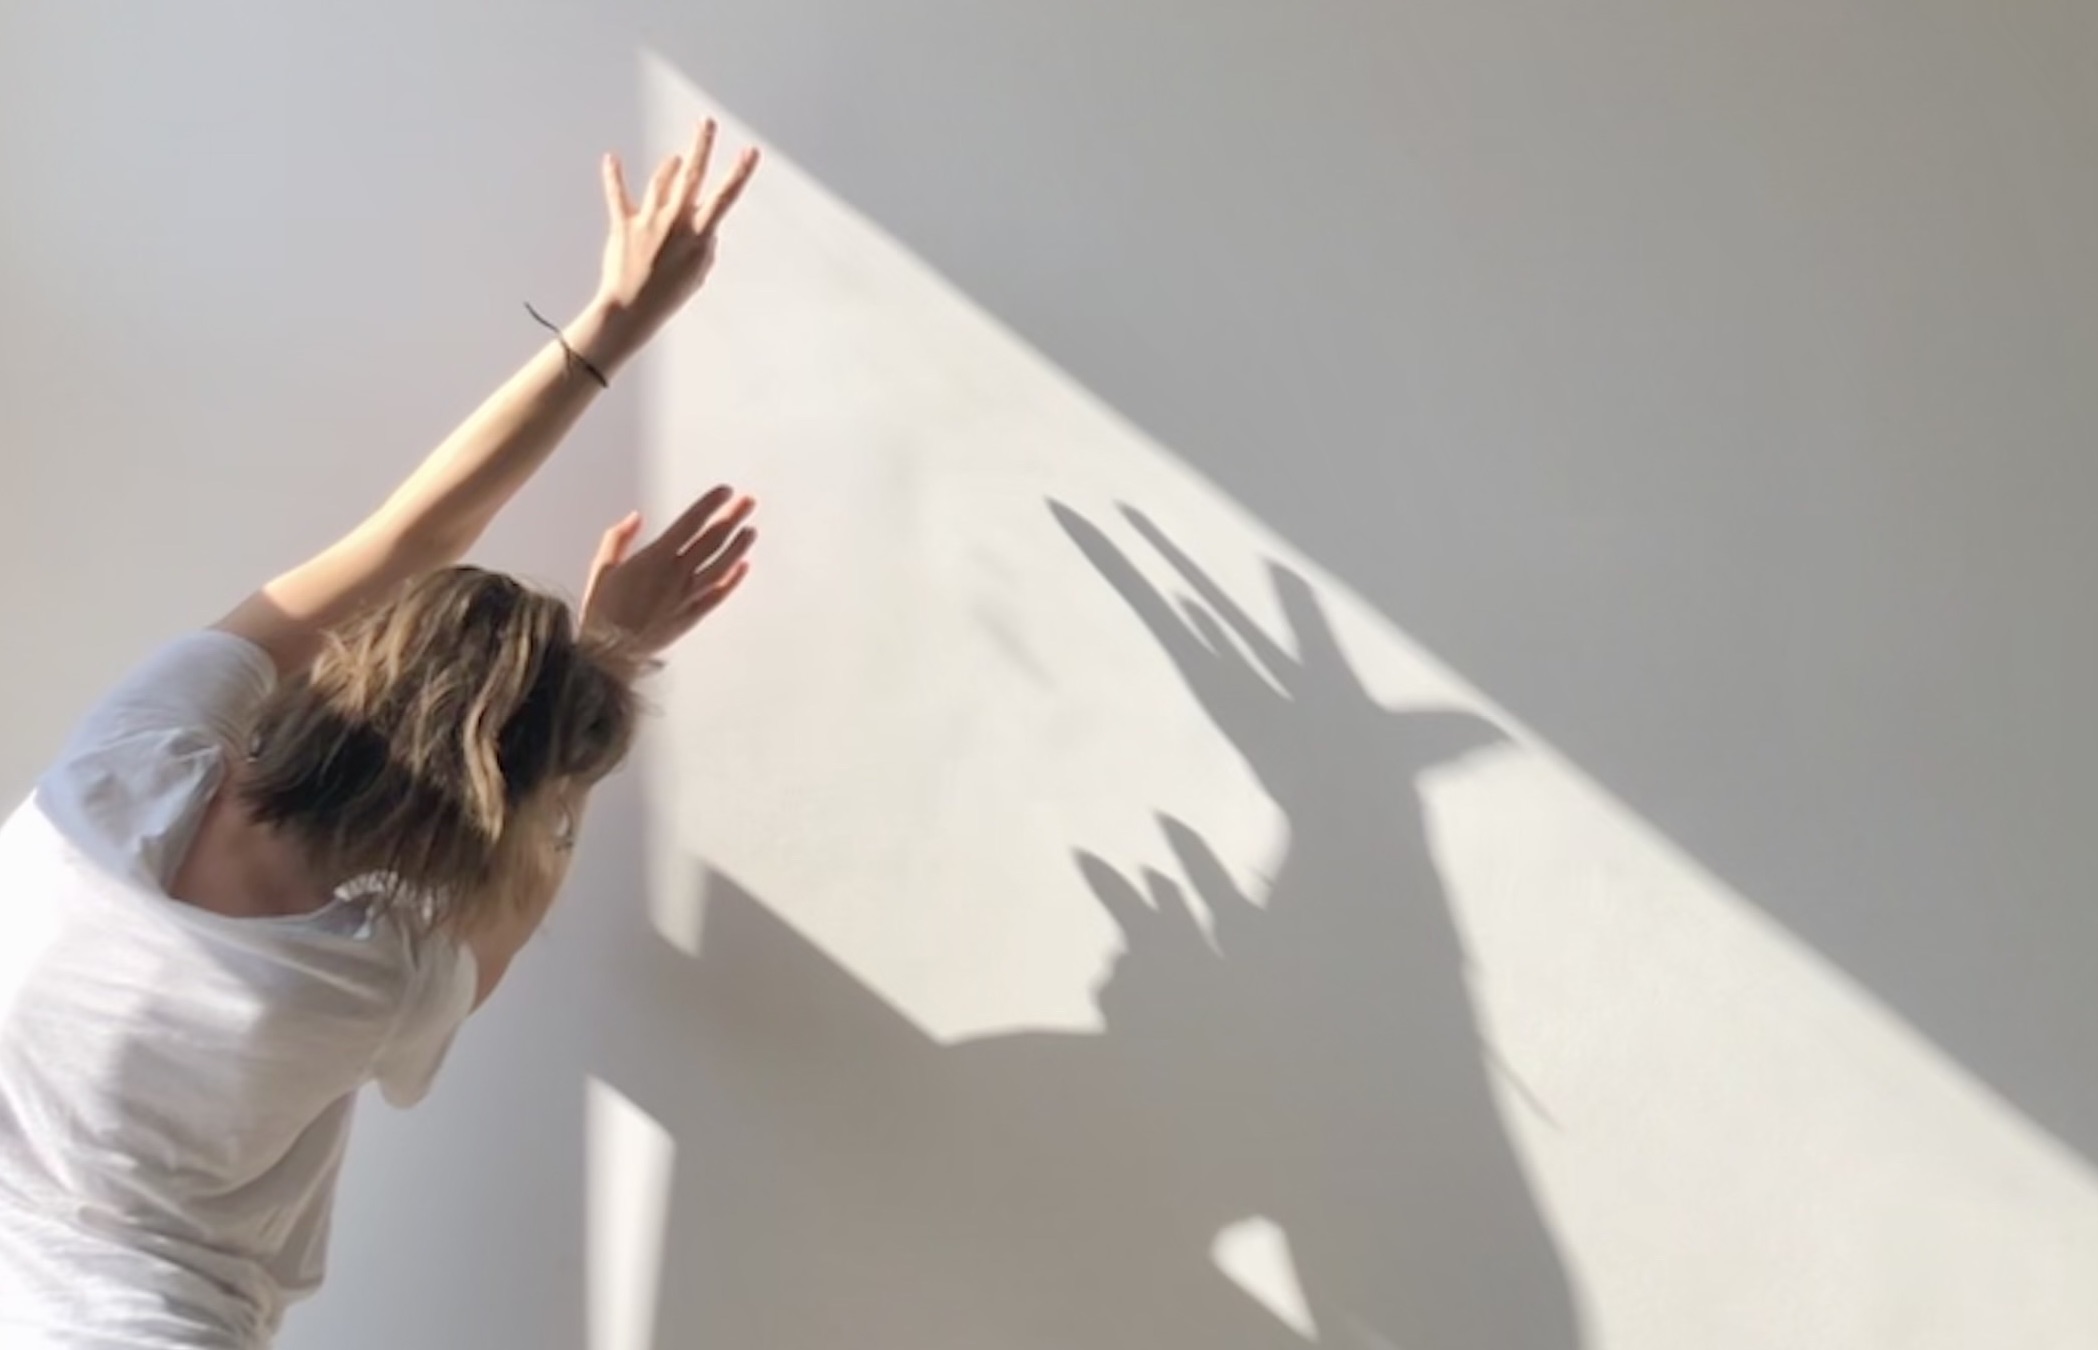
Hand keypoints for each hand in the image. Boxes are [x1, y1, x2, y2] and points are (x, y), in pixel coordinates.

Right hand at [580, 486, 756, 656]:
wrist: (608, 654)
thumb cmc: (602, 611)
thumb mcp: (602, 568)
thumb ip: (618, 539)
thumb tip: (637, 517)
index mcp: (654, 558)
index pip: (690, 523)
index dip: (710, 505)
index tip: (725, 491)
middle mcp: (676, 575)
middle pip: (712, 540)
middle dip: (732, 518)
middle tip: (749, 502)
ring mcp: (687, 597)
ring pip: (721, 566)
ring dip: (739, 546)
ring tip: (751, 531)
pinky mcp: (691, 617)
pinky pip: (718, 595)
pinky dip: (732, 580)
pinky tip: (743, 567)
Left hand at [592, 119, 759, 354]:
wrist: (631, 310)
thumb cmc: (668, 297)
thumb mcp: (698, 275)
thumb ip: (705, 248)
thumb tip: (705, 229)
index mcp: (698, 235)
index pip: (725, 197)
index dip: (739, 172)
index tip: (750, 151)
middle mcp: (675, 222)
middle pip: (691, 175)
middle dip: (700, 146)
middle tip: (706, 122)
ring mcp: (649, 221)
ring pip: (661, 182)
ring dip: (668, 168)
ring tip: (674, 159)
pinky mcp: (624, 225)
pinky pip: (618, 195)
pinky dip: (614, 176)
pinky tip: (611, 158)